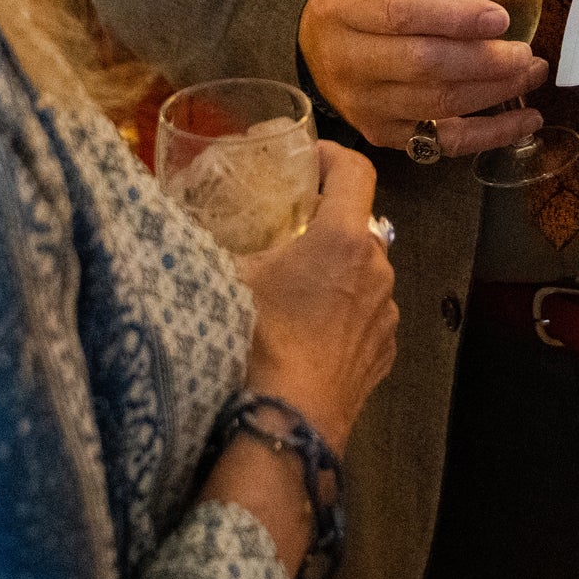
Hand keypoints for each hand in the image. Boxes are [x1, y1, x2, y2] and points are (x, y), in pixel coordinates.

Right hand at [235, 142, 397, 451]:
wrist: (285, 422)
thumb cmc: (257, 344)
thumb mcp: (230, 279)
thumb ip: (224, 242)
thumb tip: (190, 222)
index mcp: (343, 238)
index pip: (355, 170)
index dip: (331, 156)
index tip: (309, 161)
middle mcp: (378, 269)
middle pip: (360, 223)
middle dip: (330, 222)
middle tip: (293, 233)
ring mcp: (387, 312)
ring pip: (367, 272)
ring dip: (340, 271)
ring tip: (300, 291)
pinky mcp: (387, 350)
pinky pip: (369, 314)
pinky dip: (348, 312)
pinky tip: (313, 331)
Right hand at [298, 0, 545, 157]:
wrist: (314, 46)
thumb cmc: (363, 3)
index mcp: (347, 9)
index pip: (400, 15)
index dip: (455, 17)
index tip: (501, 17)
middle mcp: (349, 61)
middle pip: (424, 65)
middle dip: (485, 61)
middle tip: (526, 52)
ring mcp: (364, 104)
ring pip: (438, 104)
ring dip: (495, 92)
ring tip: (531, 73)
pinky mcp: (382, 134)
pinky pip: (443, 142)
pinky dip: (491, 134)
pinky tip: (526, 120)